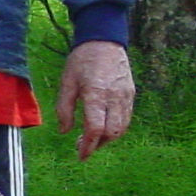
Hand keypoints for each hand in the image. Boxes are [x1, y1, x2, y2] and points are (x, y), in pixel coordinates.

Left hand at [55, 40, 133, 161]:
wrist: (104, 40)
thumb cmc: (82, 60)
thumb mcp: (66, 83)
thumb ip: (64, 109)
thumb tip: (65, 131)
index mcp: (96, 94)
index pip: (96, 128)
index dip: (88, 145)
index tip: (80, 155)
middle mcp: (115, 97)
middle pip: (112, 132)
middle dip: (98, 144)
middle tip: (83, 146)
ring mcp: (126, 96)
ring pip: (122, 127)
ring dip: (108, 138)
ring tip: (92, 138)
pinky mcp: (131, 93)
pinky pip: (126, 117)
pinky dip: (116, 127)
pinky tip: (103, 126)